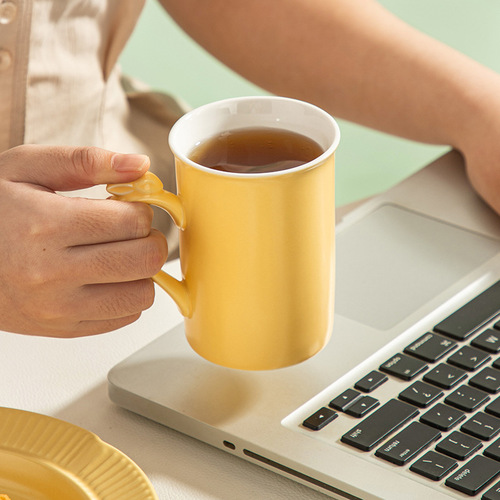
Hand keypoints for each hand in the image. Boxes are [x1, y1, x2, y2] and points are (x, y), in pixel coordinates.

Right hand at [0, 145, 167, 336]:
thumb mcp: (27, 167)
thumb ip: (86, 161)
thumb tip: (140, 166)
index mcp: (46, 225)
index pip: (132, 222)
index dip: (140, 210)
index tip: (127, 206)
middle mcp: (52, 272)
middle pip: (144, 260)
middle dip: (149, 239)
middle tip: (130, 230)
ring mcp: (57, 308)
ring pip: (141, 295)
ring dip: (141, 271)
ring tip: (118, 254)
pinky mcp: (62, 329)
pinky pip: (124, 317)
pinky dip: (127, 296)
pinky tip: (105, 277)